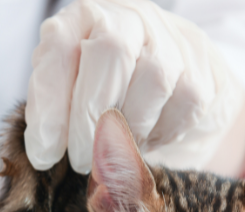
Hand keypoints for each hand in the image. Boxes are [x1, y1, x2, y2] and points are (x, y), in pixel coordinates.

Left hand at [25, 0, 244, 173]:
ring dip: (129, 128)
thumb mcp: (69, 92)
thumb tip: (44, 150)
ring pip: (154, 78)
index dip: (49, 103)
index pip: (61, 46)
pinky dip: (161, 133)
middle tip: (79, 160)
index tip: (43, 153)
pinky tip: (145, 141)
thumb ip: (54, 107)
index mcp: (83, 18)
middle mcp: (128, 17)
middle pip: (111, 51)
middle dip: (90, 116)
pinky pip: (185, 102)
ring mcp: (170, 38)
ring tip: (113, 152)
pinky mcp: (201, 69)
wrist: (174, 89)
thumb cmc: (108, 93)